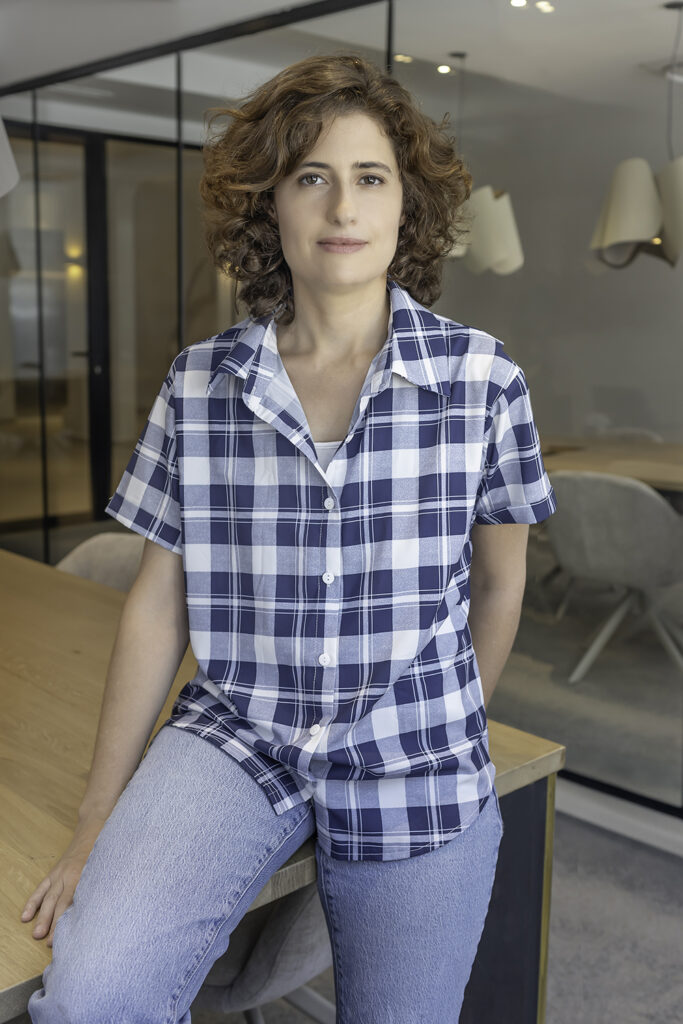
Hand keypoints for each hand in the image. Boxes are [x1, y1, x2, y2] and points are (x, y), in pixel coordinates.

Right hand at [19, 817, 105, 947]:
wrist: (95, 824)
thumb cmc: (105, 847)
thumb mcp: (109, 865)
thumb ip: (103, 883)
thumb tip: (106, 906)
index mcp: (83, 874)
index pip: (73, 900)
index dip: (68, 918)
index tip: (67, 936)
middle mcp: (69, 874)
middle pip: (59, 902)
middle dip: (53, 922)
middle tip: (49, 942)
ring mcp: (59, 873)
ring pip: (48, 897)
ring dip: (42, 916)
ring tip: (36, 934)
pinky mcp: (55, 872)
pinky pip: (42, 888)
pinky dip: (33, 901)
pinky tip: (25, 916)